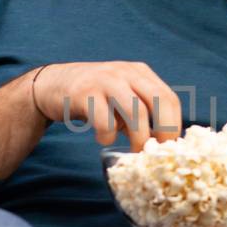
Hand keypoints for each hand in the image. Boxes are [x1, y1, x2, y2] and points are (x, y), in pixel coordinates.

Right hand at [33, 61, 182, 148]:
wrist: (52, 84)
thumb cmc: (94, 98)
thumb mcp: (122, 99)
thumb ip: (141, 116)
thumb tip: (161, 146)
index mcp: (140, 73)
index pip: (169, 98)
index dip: (174, 125)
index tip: (171, 148)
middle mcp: (126, 73)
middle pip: (159, 101)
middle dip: (164, 131)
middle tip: (157, 153)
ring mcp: (106, 80)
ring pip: (136, 111)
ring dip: (139, 137)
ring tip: (133, 151)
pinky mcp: (84, 93)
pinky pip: (105, 120)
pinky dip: (108, 135)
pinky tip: (103, 138)